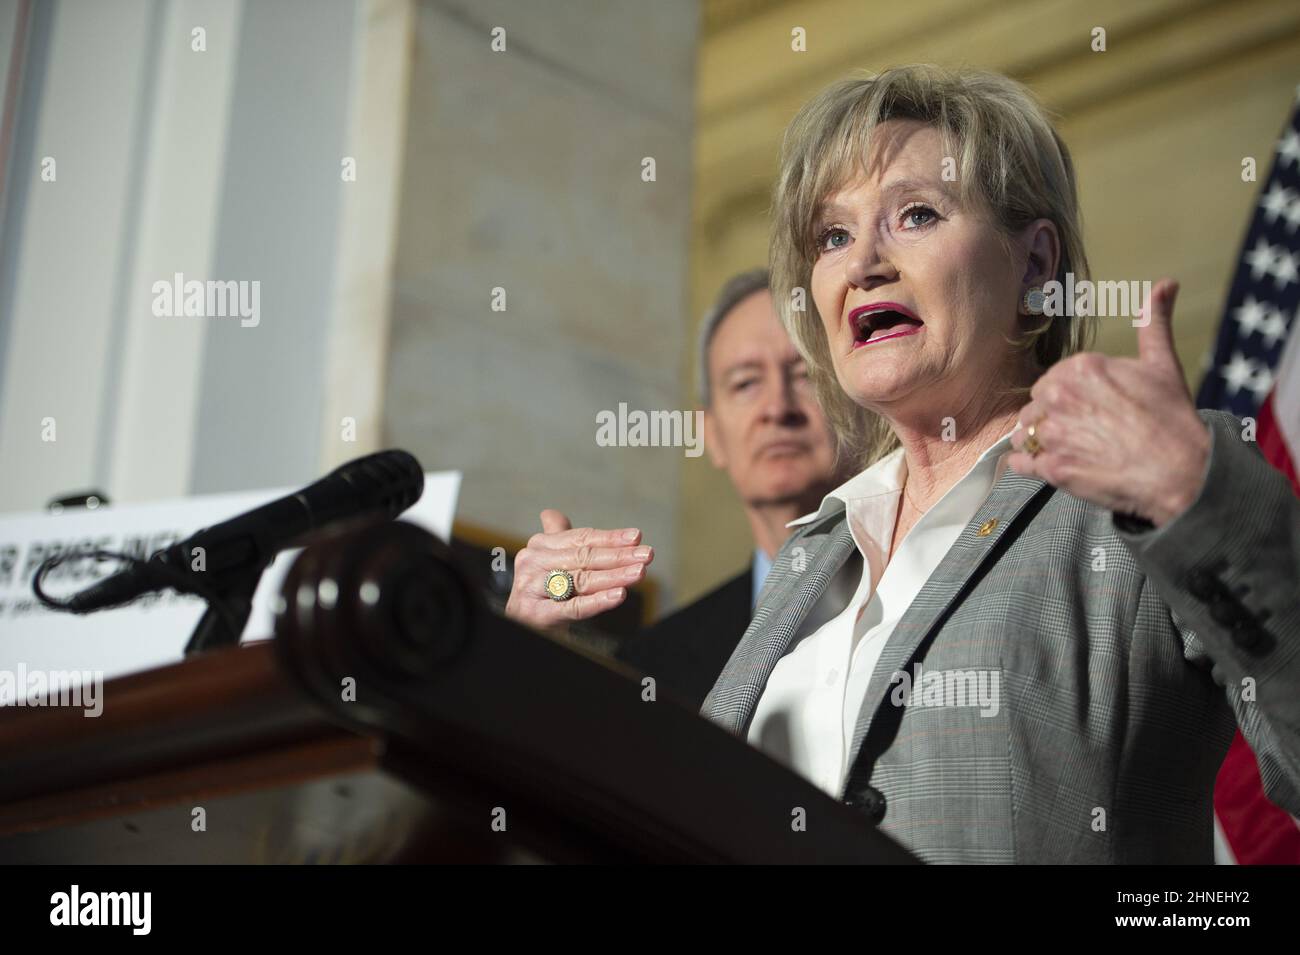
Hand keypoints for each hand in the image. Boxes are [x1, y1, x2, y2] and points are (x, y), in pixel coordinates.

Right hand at [503, 509, 653, 631]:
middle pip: (584, 558)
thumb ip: (557, 540)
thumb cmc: (541, 593)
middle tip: (647, 555)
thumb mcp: (548, 564)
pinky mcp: (535, 614)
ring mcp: (531, 589)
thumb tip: (550, 513)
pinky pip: (573, 607)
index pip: (581, 539)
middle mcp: (532, 563)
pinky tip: (618, 595)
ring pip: (581, 581)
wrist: (521, 626)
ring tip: (639, 572)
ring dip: (614, 576)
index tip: (637, 537)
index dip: (610, 538)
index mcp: (538, 546)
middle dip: (619, 556)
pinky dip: (597, 601)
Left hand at [1006, 279, 1210, 526]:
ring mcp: (1052, 434)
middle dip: (1051, 417)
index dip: (1068, 397)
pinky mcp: (1051, 468)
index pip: (1052, 381)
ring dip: (1038, 441)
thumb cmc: (1172, 419)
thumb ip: (1153, 323)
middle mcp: (1058, 397)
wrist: (1182, 472)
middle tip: (1083, 431)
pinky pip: (1020, 463)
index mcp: (1079, 367)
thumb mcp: (1162, 363)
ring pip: (1024, 434)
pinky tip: (1050, 466)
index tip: (1089, 409)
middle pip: (1035, 406)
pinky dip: (1029, 465)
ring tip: (1069, 449)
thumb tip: (1166, 284)